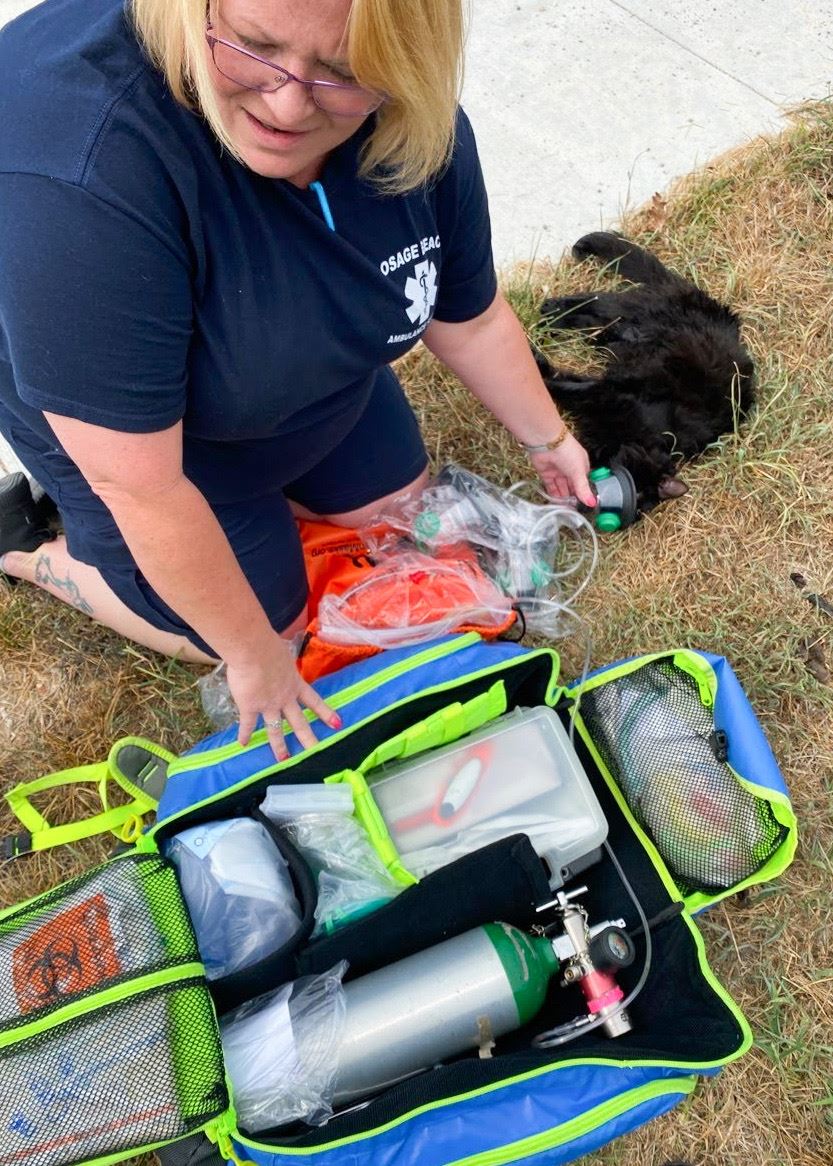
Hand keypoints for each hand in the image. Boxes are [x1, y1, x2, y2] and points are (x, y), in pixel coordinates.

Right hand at [226, 632, 340, 761]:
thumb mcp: (283, 655)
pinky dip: (244, 734)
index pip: (314, 701)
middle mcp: (285, 698)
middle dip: (308, 738)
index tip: (337, 724)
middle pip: (299, 722)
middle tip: (316, 751)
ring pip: (276, 730)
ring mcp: (269, 705)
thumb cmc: (268, 646)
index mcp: (295, 683)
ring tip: (283, 759)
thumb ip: (281, 663)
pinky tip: (243, 744)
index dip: (326, 713)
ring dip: (279, 746)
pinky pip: (248, 724)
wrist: (254, 650)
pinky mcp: (250, 707)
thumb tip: (276, 657)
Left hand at [528, 433, 595, 507]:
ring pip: (561, 489)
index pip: (583, 484)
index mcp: (581, 466)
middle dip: (572, 499)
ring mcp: (558, 471)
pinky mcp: (546, 474)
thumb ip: (583, 489)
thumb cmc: (566, 450)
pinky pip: (550, 487)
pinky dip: (553, 495)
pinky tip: (555, 503)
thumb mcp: (579, 472)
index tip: (582, 506)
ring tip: (564, 510)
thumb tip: (592, 502)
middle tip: (572, 511)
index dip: (582, 495)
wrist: (547, 442)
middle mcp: (569, 469)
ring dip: (562, 499)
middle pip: (571, 488)